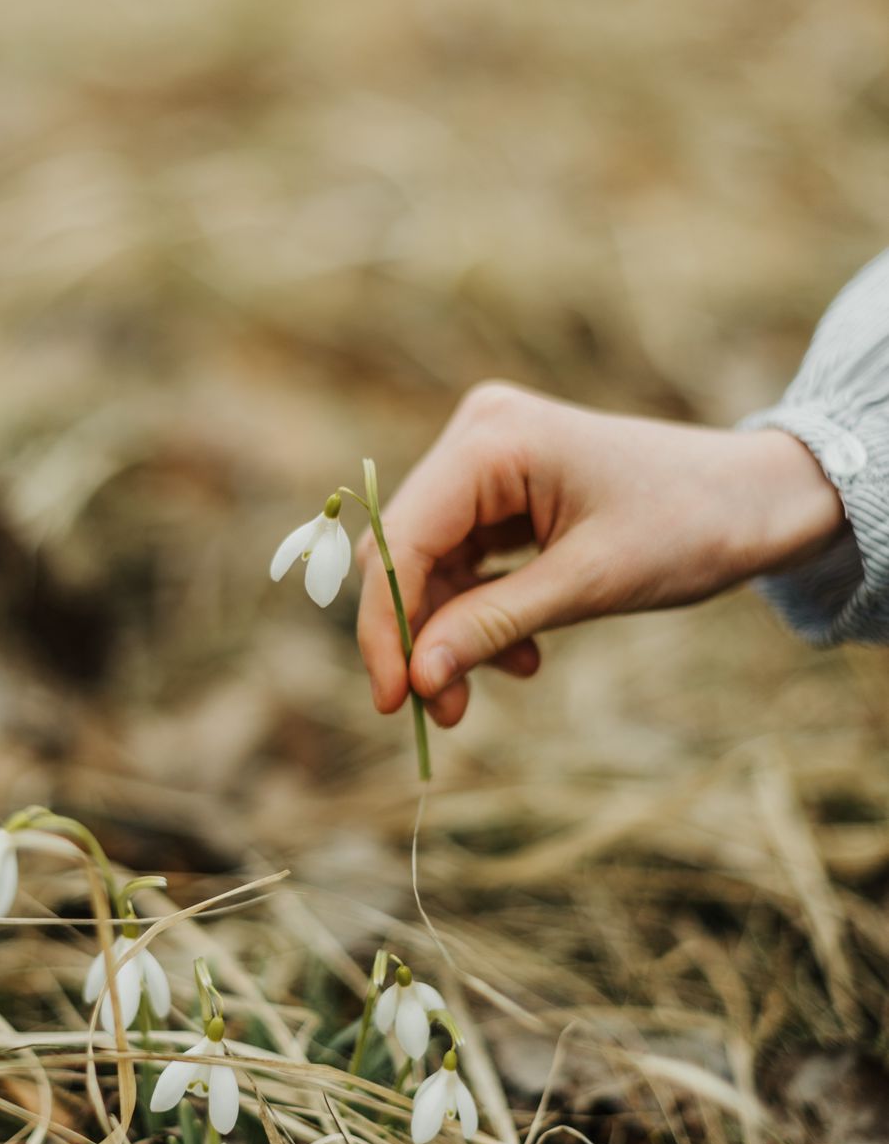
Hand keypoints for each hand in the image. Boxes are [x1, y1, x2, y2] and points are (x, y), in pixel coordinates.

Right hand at [356, 382, 843, 727]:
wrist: (756, 500)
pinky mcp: (505, 485)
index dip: (387, 625)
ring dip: (449, 631)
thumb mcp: (587, 585)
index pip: (401, 540)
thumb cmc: (687, 527)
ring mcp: (490, 456)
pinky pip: (464, 555)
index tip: (391, 701)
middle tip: (440, 710)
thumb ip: (491, 625)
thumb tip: (416, 679)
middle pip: (405, 549)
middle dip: (418, 634)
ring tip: (479, 692)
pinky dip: (479, 610)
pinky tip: (516, 653)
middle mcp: (478, 434)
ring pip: (430, 560)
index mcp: (492, 439)